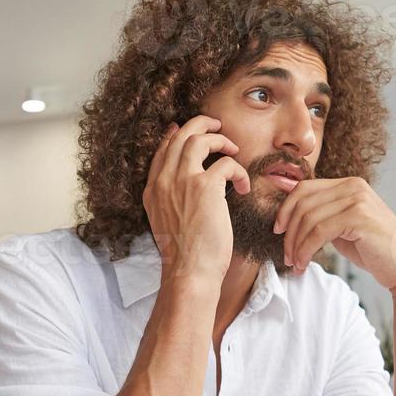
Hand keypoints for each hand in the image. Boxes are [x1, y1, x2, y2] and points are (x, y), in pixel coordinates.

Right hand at [142, 116, 250, 282]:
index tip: (186, 130)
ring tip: (233, 147)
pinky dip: (239, 171)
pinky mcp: (205, 187)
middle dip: (200, 124)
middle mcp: (164, 180)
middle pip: (180, 135)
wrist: (189, 272)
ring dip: (220, 138)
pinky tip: (242, 187)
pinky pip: (226, 163)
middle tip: (217, 125)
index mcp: (153, 190)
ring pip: (199, 139)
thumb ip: (171, 200)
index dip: (176, 135)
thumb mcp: (167, 223)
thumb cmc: (185, 255)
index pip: (163, 150)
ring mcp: (183, 181)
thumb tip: (188, 186)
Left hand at [272, 177, 395, 291]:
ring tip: (295, 263)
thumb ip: (323, 217)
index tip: (278, 231)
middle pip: (302, 202)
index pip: (304, 188)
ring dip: (295, 245)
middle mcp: (353, 186)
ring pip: (308, 218)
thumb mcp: (343, 227)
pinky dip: (306, 250)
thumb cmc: (374, 251)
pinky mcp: (358, 217)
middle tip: (285, 255)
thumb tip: (289, 216)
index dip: (286, 209)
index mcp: (349, 184)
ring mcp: (357, 199)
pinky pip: (319, 232)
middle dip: (288, 231)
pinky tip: (304, 263)